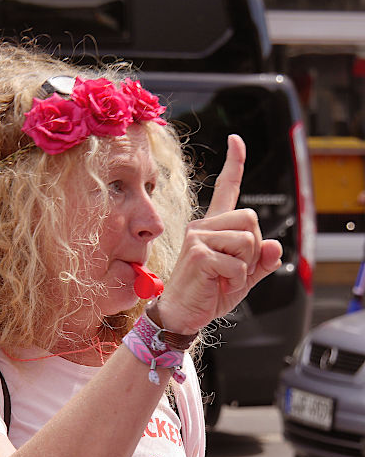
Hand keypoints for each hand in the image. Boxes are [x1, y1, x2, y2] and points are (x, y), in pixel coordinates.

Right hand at [156, 134, 282, 333]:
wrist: (181, 315)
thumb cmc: (207, 295)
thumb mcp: (243, 279)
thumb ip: (262, 262)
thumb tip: (277, 246)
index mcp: (212, 228)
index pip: (225, 190)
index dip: (234, 164)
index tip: (236, 141)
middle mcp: (202, 227)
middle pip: (251, 218)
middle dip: (254, 248)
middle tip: (235, 270)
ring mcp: (198, 238)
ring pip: (248, 240)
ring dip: (245, 266)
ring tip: (224, 279)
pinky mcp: (198, 253)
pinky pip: (238, 263)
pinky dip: (236, 280)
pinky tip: (218, 285)